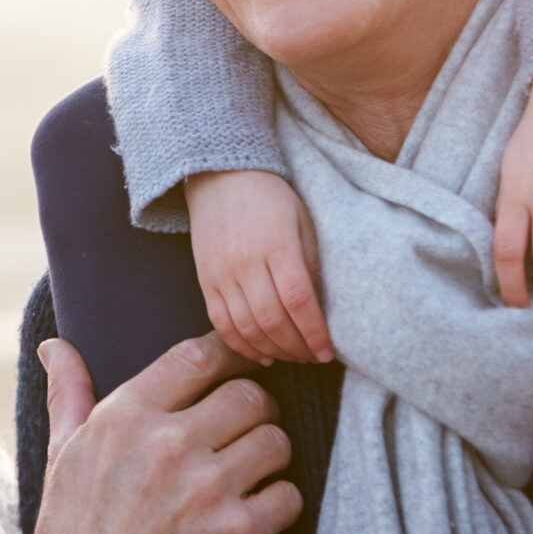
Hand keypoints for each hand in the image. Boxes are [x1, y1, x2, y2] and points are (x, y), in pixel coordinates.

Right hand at [12, 334, 301, 533]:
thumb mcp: (62, 456)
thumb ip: (70, 392)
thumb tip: (56, 344)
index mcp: (125, 416)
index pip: (200, 355)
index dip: (229, 356)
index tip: (238, 366)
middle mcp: (167, 445)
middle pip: (250, 395)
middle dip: (254, 411)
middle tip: (244, 433)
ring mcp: (204, 490)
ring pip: (276, 442)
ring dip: (270, 457)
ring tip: (250, 475)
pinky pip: (287, 496)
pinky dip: (277, 506)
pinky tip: (252, 517)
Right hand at [186, 169, 332, 363]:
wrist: (222, 176)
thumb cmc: (271, 198)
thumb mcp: (303, 220)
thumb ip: (311, 263)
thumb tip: (320, 309)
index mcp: (277, 244)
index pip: (299, 300)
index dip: (315, 333)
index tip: (328, 351)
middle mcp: (246, 262)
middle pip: (273, 320)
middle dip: (297, 347)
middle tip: (313, 357)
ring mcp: (221, 273)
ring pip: (246, 327)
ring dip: (273, 350)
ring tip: (292, 356)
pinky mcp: (204, 281)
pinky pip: (221, 323)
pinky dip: (241, 345)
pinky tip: (261, 354)